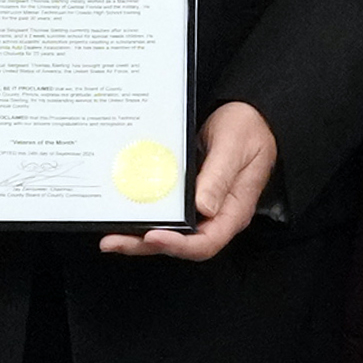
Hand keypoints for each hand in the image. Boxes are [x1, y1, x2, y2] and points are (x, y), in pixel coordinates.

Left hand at [102, 102, 280, 262]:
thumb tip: (203, 208)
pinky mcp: (190, 197)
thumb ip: (218, 177)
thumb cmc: (248, 129)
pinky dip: (145, 217)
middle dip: (145, 246)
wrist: (252, 115)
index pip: (206, 243)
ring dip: (139, 236)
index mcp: (233, 211)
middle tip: (113, 242)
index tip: (153, 236)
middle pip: (181, 244)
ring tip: (111, 237)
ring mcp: (202, 208)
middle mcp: (216, 215)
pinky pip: (167, 215)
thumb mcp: (234, 147)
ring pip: (170, 233)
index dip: (178, 245)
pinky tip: (124, 214)